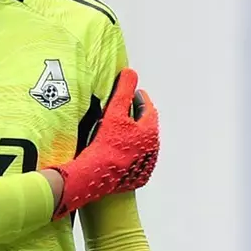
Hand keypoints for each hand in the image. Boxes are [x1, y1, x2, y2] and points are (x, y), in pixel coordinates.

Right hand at [52, 68, 158, 217]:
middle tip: (127, 112)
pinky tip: (119, 153)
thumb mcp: (114, 111)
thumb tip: (131, 72)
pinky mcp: (137, 179)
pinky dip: (130, 156)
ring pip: (143, 145)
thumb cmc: (107, 142)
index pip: (149, 109)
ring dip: (135, 138)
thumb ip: (124, 90)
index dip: (141, 99)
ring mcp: (146, 166)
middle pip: (147, 128)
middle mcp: (153, 149)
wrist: (97, 174)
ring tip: (121, 133)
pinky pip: (136, 163)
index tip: (135, 94)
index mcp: (151, 131)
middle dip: (138, 119)